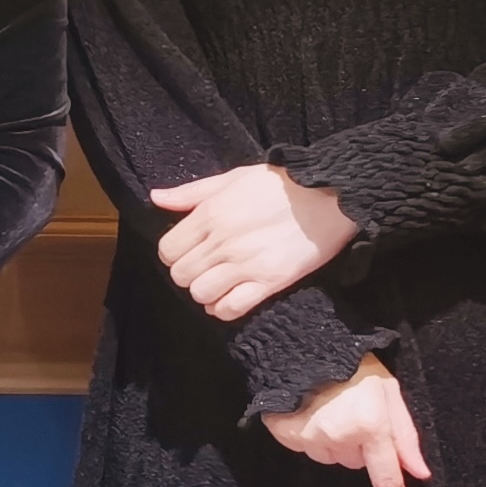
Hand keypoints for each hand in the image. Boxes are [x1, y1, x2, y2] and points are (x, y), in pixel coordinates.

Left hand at [154, 165, 357, 320]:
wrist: (329, 195)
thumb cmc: (280, 184)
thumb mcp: (232, 178)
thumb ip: (190, 192)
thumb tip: (156, 197)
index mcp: (210, 214)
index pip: (168, 250)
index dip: (173, 255)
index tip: (188, 252)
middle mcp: (222, 242)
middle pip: (181, 275)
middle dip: (187, 275)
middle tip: (204, 268)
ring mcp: (246, 264)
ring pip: (201, 294)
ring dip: (205, 293)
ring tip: (219, 283)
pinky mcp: (270, 281)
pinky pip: (231, 308)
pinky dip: (225, 308)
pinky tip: (232, 297)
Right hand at [261, 355, 431, 486]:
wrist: (302, 343)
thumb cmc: (353, 364)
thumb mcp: (389, 391)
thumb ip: (405, 436)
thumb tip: (420, 473)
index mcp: (371, 426)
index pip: (386, 478)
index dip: (392, 486)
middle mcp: (340, 438)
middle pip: (356, 462)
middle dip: (358, 445)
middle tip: (353, 413)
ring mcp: (310, 438)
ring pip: (331, 457)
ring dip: (333, 441)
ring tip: (328, 409)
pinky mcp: (287, 435)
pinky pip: (306, 449)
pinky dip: (309, 435)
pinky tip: (309, 411)